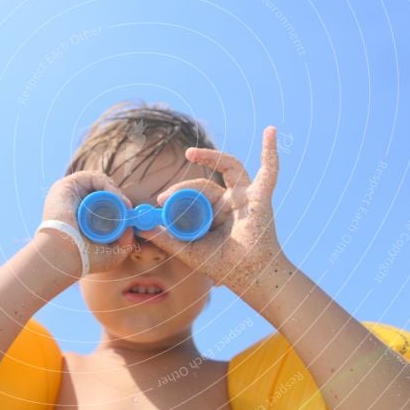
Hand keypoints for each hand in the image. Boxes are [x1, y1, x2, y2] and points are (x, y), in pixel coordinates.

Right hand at [37, 170, 136, 276]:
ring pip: (98, 182)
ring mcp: (70, 194)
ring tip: (122, 204)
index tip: (130, 212)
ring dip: (114, 192)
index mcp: (81, 217)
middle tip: (128, 207)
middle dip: (118, 197)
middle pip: (101, 190)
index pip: (103, 201)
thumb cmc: (84, 259)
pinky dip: (107, 185)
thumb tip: (131, 228)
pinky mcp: (66, 186)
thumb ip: (125, 242)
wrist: (67, 255)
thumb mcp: (112, 253)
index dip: (118, 204)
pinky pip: (92, 177)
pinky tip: (114, 197)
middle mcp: (74, 203)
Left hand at [137, 126, 287, 291]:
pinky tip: (270, 132)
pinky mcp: (261, 197)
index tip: (157, 203)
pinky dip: (271, 151)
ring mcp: (246, 197)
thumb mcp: (187, 250)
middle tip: (163, 199)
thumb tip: (138, 225)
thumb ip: (164, 238)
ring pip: (228, 168)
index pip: (193, 195)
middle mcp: (230, 201)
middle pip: (204, 184)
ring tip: (190, 153)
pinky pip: (270, 171)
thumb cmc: (223, 266)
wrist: (249, 277)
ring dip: (211, 158)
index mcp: (215, 212)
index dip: (175, 196)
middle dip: (183, 189)